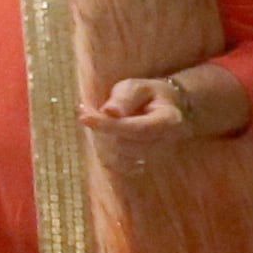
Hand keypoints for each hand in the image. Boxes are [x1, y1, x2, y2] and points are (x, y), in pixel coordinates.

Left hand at [84, 72, 227, 173]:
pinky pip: (116, 163)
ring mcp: (155, 157)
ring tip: (99, 120)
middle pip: (124, 144)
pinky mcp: (144, 165)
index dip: (109, 125)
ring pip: (117, 155)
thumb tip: (108, 112)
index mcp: (169, 121)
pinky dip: (104, 148)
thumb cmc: (150, 95)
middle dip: (102, 130)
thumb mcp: (137, 87)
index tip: (83, 117)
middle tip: (86, 113)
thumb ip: (124, 98)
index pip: (137, 128)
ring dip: (102, 139)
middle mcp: (165, 143)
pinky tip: (104, 133)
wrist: (168, 110)